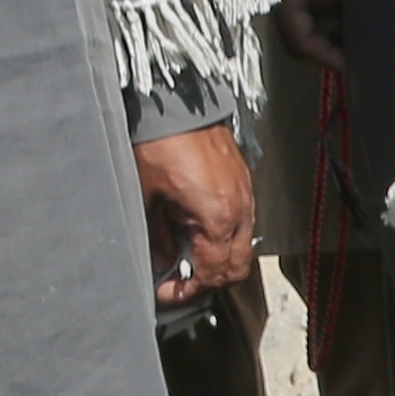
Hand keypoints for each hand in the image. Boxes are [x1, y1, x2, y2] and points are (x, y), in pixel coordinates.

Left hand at [134, 118, 256, 302]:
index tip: (168, 292)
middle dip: (208, 281)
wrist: (174, 103)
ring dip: (217, 258)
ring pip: (241, 246)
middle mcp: (239, 210)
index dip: (188, 291)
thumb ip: (159, 240)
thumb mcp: (148, 199)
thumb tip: (164, 263)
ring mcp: (246, 194)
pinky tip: (197, 227)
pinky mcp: (243, 180)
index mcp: (217, 218)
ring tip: (186, 253)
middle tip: (180, 281)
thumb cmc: (158, 144)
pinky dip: (223, 235)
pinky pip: (241, 221)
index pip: (212, 274)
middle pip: (236, 268)